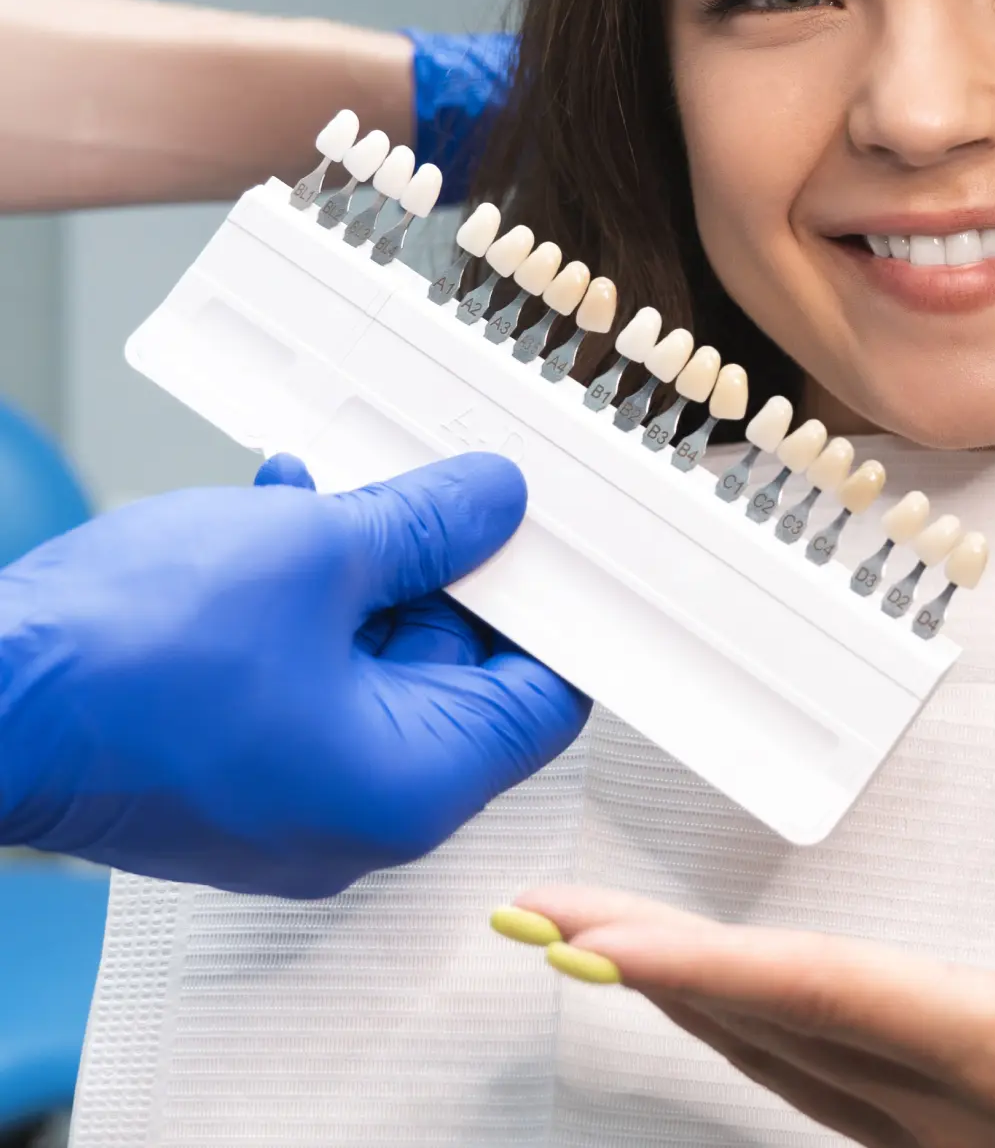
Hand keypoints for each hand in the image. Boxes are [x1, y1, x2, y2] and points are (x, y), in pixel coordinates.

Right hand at [0, 452, 589, 895]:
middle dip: (449, 570)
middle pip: (457, 675)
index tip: (551, 541)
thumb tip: (494, 503)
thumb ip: (428, 525)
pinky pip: (306, 678)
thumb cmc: (129, 659)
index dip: (557, 610)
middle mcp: (359, 814)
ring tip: (339, 489)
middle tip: (444, 490)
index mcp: (411, 786)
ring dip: (368, 569)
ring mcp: (289, 799)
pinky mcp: (229, 773)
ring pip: (372, 663)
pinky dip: (307, 601)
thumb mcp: (318, 552)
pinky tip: (280, 514)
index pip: (543, 701)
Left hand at [507, 837, 994, 1145]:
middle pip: (766, 1024)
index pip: (828, 997)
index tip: (600, 941)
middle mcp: (948, 1105)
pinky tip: (717, 1009)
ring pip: (773, 1061)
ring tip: (595, 946)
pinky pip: (808, 1086)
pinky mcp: (945, 1143)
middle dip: (646, 968)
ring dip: (676, 999)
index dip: (706, 968)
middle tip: (541, 918)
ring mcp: (937, 1137)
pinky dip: (741, 1034)